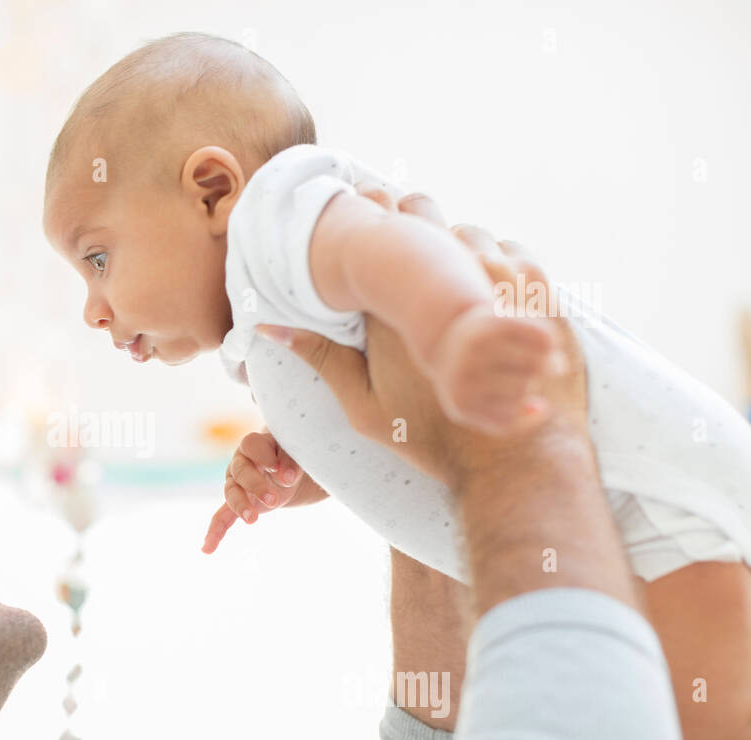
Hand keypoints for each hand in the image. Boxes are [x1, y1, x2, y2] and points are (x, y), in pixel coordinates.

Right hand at [202, 429, 328, 553]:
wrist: (289, 469)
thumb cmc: (291, 455)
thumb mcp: (295, 453)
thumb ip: (291, 461)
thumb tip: (287, 478)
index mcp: (254, 444)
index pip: (251, 445)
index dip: (264, 457)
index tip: (279, 470)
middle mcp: (240, 462)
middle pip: (240, 471)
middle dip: (255, 485)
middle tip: (273, 500)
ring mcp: (236, 484)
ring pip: (231, 493)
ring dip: (241, 506)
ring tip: (252, 520)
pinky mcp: (238, 503)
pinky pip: (222, 517)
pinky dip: (215, 532)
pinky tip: (207, 549)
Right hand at [257, 201, 587, 488]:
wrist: (511, 467)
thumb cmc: (431, 441)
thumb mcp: (363, 407)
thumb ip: (319, 359)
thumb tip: (266, 328)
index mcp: (398, 306)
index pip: (385, 223)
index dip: (378, 209)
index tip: (371, 204)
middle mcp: (451, 287)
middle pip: (430, 216)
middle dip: (416, 215)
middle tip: (408, 228)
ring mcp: (501, 291)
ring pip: (476, 234)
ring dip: (460, 239)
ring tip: (451, 263)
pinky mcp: (540, 303)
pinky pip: (518, 258)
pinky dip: (503, 262)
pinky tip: (492, 288)